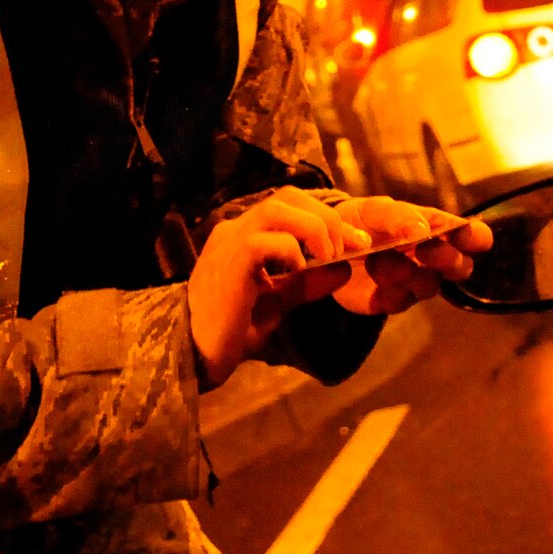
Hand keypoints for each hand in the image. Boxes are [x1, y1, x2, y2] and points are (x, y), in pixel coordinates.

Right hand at [187, 188, 363, 386]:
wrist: (197, 356)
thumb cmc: (232, 329)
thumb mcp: (279, 301)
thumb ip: (308, 282)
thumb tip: (345, 269)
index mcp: (244, 234)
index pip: (290, 205)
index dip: (326, 216)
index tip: (356, 241)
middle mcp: (234, 230)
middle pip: (287, 197)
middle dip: (326, 217)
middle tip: (347, 247)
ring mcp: (228, 244)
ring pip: (276, 210)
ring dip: (312, 228)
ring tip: (327, 256)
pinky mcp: (228, 265)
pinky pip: (263, 242)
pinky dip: (289, 251)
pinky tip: (297, 271)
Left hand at [330, 196, 492, 315]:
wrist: (327, 246)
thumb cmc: (361, 221)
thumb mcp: (376, 209)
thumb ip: (399, 215)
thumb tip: (423, 229)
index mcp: (437, 229)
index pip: (473, 237)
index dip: (476, 238)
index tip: (465, 236)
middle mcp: (432, 258)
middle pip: (461, 267)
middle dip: (446, 259)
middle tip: (424, 249)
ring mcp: (415, 282)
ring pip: (430, 286)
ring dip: (408, 272)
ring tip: (380, 260)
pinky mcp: (393, 301)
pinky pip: (400, 300)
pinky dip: (387, 287)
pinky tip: (372, 272)